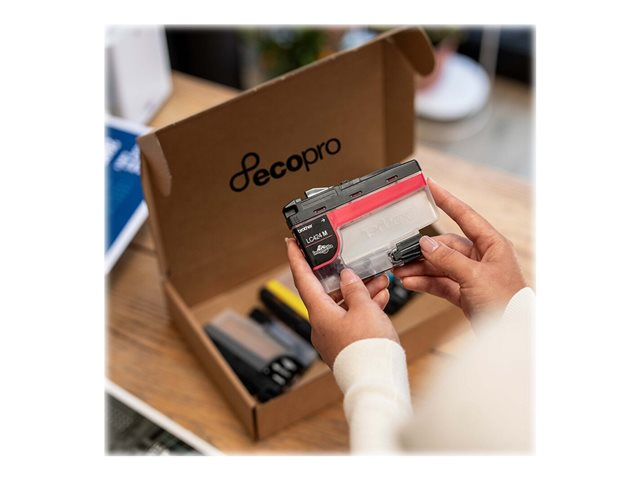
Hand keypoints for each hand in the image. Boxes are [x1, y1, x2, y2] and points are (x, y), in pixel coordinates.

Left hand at [286, 238, 398, 367]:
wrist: (376, 381)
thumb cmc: (368, 349)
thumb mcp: (365, 309)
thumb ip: (355, 289)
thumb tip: (346, 277)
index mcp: (319, 313)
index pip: (303, 279)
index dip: (297, 259)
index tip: (291, 244)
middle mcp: (321, 325)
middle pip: (327, 292)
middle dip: (345, 277)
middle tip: (355, 263)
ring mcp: (333, 337)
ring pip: (343, 306)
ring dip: (360, 293)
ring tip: (379, 281)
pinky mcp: (345, 346)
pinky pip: (352, 320)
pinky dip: (364, 309)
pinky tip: (380, 300)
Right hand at [393, 178, 526, 318]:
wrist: (514, 336)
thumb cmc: (507, 304)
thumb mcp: (475, 277)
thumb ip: (448, 259)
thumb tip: (426, 244)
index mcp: (492, 244)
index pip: (464, 215)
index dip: (445, 199)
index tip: (429, 185)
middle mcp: (482, 257)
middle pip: (446, 246)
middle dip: (423, 250)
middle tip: (401, 253)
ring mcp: (473, 276)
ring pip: (440, 265)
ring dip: (420, 268)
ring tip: (400, 271)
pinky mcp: (466, 293)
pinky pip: (441, 282)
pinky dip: (426, 282)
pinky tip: (410, 282)